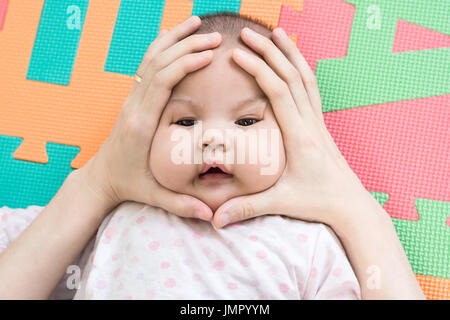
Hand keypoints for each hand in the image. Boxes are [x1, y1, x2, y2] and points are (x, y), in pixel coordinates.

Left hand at [81, 16, 221, 220]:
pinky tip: (176, 37)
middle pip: (158, 64)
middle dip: (186, 46)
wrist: (100, 178)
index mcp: (142, 123)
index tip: (208, 55)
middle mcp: (135, 105)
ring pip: (150, 59)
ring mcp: (132, 99)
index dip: (184, 64)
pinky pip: (147, 65)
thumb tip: (212, 216)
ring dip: (173, 39)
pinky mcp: (133, 98)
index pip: (162, 83)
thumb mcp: (155, 196)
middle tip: (214, 38)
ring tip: (196, 24)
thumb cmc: (129, 185)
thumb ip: (182, 205)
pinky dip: (162, 47)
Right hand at [212, 27, 378, 227]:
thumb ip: (246, 208)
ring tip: (274, 33)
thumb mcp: (280, 204)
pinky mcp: (320, 124)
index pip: (277, 92)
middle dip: (268, 51)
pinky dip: (301, 67)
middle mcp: (311, 122)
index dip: (257, 70)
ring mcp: (318, 121)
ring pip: (305, 77)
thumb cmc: (318, 203)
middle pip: (291, 76)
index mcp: (299, 136)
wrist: (351, 205)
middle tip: (246, 34)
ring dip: (289, 53)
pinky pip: (311, 88)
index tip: (237, 54)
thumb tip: (214, 218)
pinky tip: (293, 59)